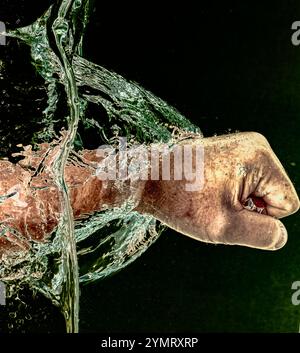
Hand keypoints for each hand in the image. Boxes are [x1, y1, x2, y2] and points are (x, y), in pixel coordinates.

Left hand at [138, 132, 299, 249]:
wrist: (149, 179)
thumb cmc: (181, 201)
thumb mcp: (224, 227)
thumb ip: (264, 235)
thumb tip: (281, 234)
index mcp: (260, 158)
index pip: (287, 204)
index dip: (260, 218)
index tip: (227, 209)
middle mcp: (255, 145)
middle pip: (274, 194)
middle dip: (248, 208)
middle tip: (216, 203)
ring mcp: (242, 146)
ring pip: (260, 190)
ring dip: (239, 202)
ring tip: (211, 196)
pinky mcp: (231, 151)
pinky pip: (247, 182)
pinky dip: (232, 192)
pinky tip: (210, 190)